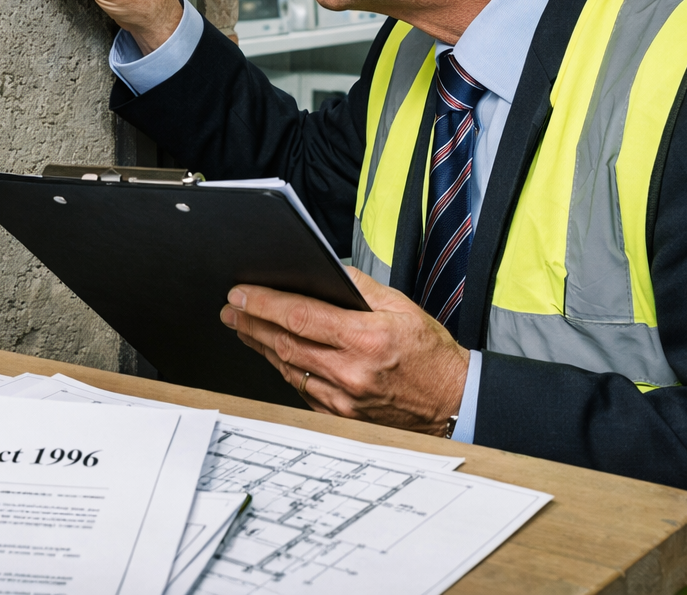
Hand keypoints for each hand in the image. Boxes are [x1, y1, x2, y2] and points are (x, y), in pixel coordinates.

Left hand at [219, 268, 469, 434]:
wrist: (455, 403)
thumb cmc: (432, 355)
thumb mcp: (403, 307)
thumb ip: (360, 288)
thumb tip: (326, 272)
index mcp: (367, 339)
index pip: (301, 317)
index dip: (264, 304)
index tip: (240, 294)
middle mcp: (352, 372)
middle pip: (286, 344)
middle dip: (251, 323)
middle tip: (230, 310)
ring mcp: (345, 398)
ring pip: (289, 367)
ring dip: (261, 345)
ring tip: (243, 326)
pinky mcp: (342, 415)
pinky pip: (302, 388)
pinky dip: (284, 368)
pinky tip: (274, 354)